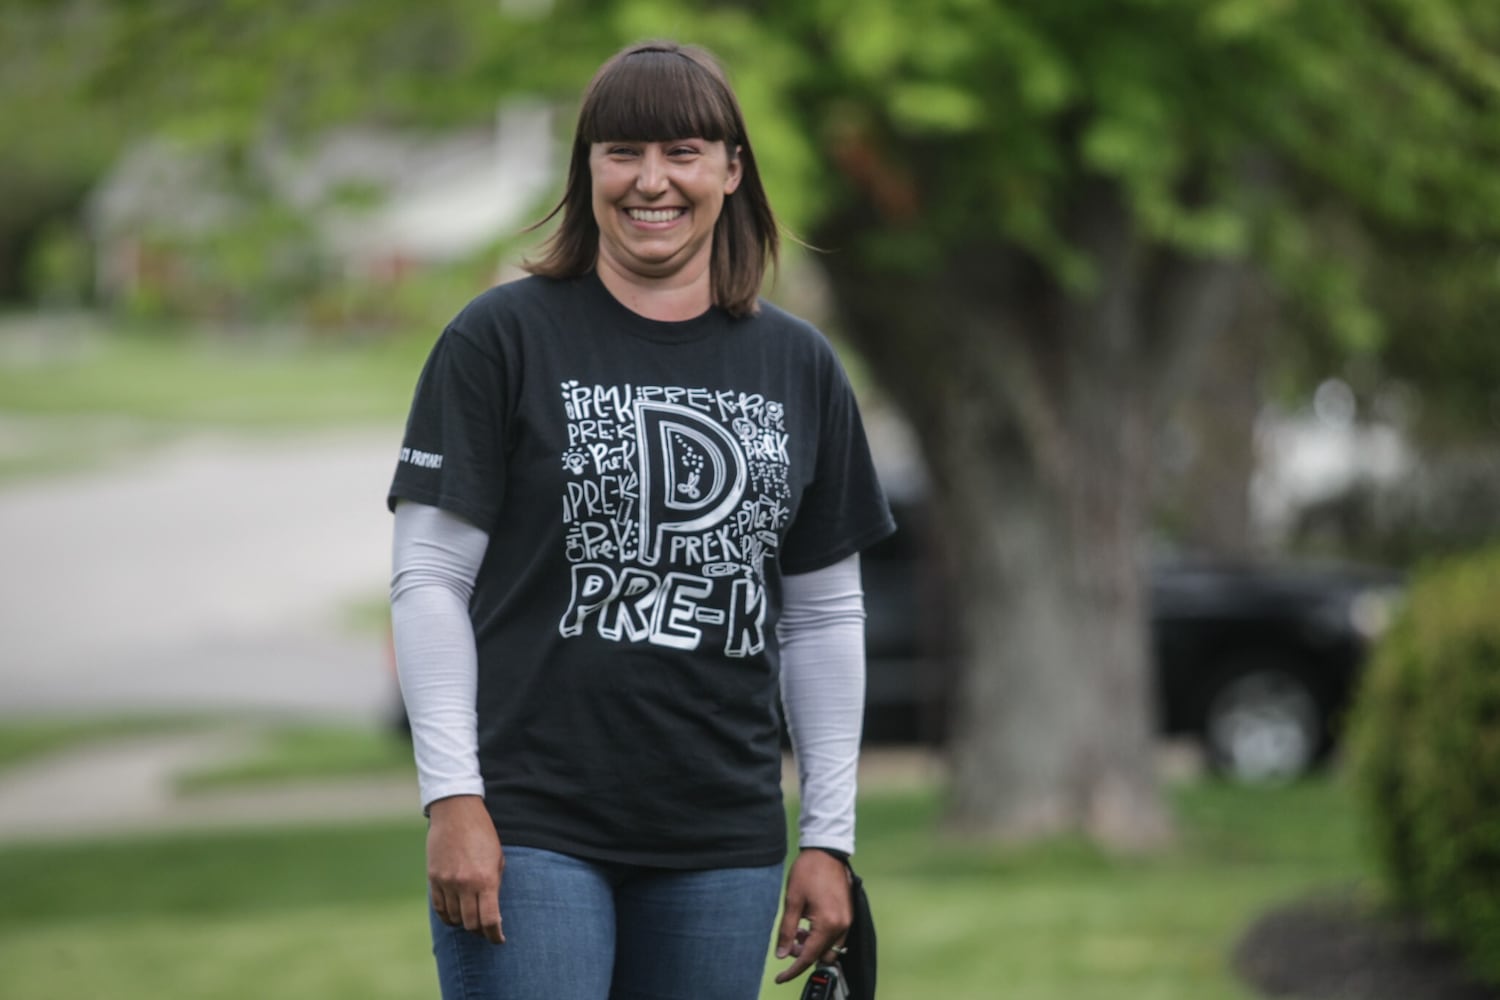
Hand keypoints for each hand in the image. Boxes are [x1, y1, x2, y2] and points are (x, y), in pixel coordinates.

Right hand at [426, 795, 504, 942]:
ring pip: (454, 918)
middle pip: (470, 923)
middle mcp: (464, 884)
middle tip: (486, 930)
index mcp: (485, 879)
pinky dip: (447, 916)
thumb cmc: (483, 833)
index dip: (495, 935)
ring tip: (471, 918)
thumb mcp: (497, 858)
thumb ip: (494, 885)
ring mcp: (446, 882)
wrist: (456, 812)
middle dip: (480, 931)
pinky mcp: (433, 878)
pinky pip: (439, 908)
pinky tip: (455, 915)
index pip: (489, 920)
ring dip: (464, 922)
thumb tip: (492, 912)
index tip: (499, 939)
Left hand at [773, 848, 851, 984]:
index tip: (781, 976)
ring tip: (796, 931)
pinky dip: (821, 937)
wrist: (826, 851)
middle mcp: (842, 925)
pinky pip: (836, 936)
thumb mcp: (792, 901)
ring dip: (813, 946)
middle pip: (822, 955)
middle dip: (803, 955)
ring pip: (830, 947)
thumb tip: (782, 954)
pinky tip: (807, 925)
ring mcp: (848, 920)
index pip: (809, 956)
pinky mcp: (849, 914)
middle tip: (788, 944)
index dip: (793, 969)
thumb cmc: (808, 872)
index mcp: (828, 924)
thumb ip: (787, 931)